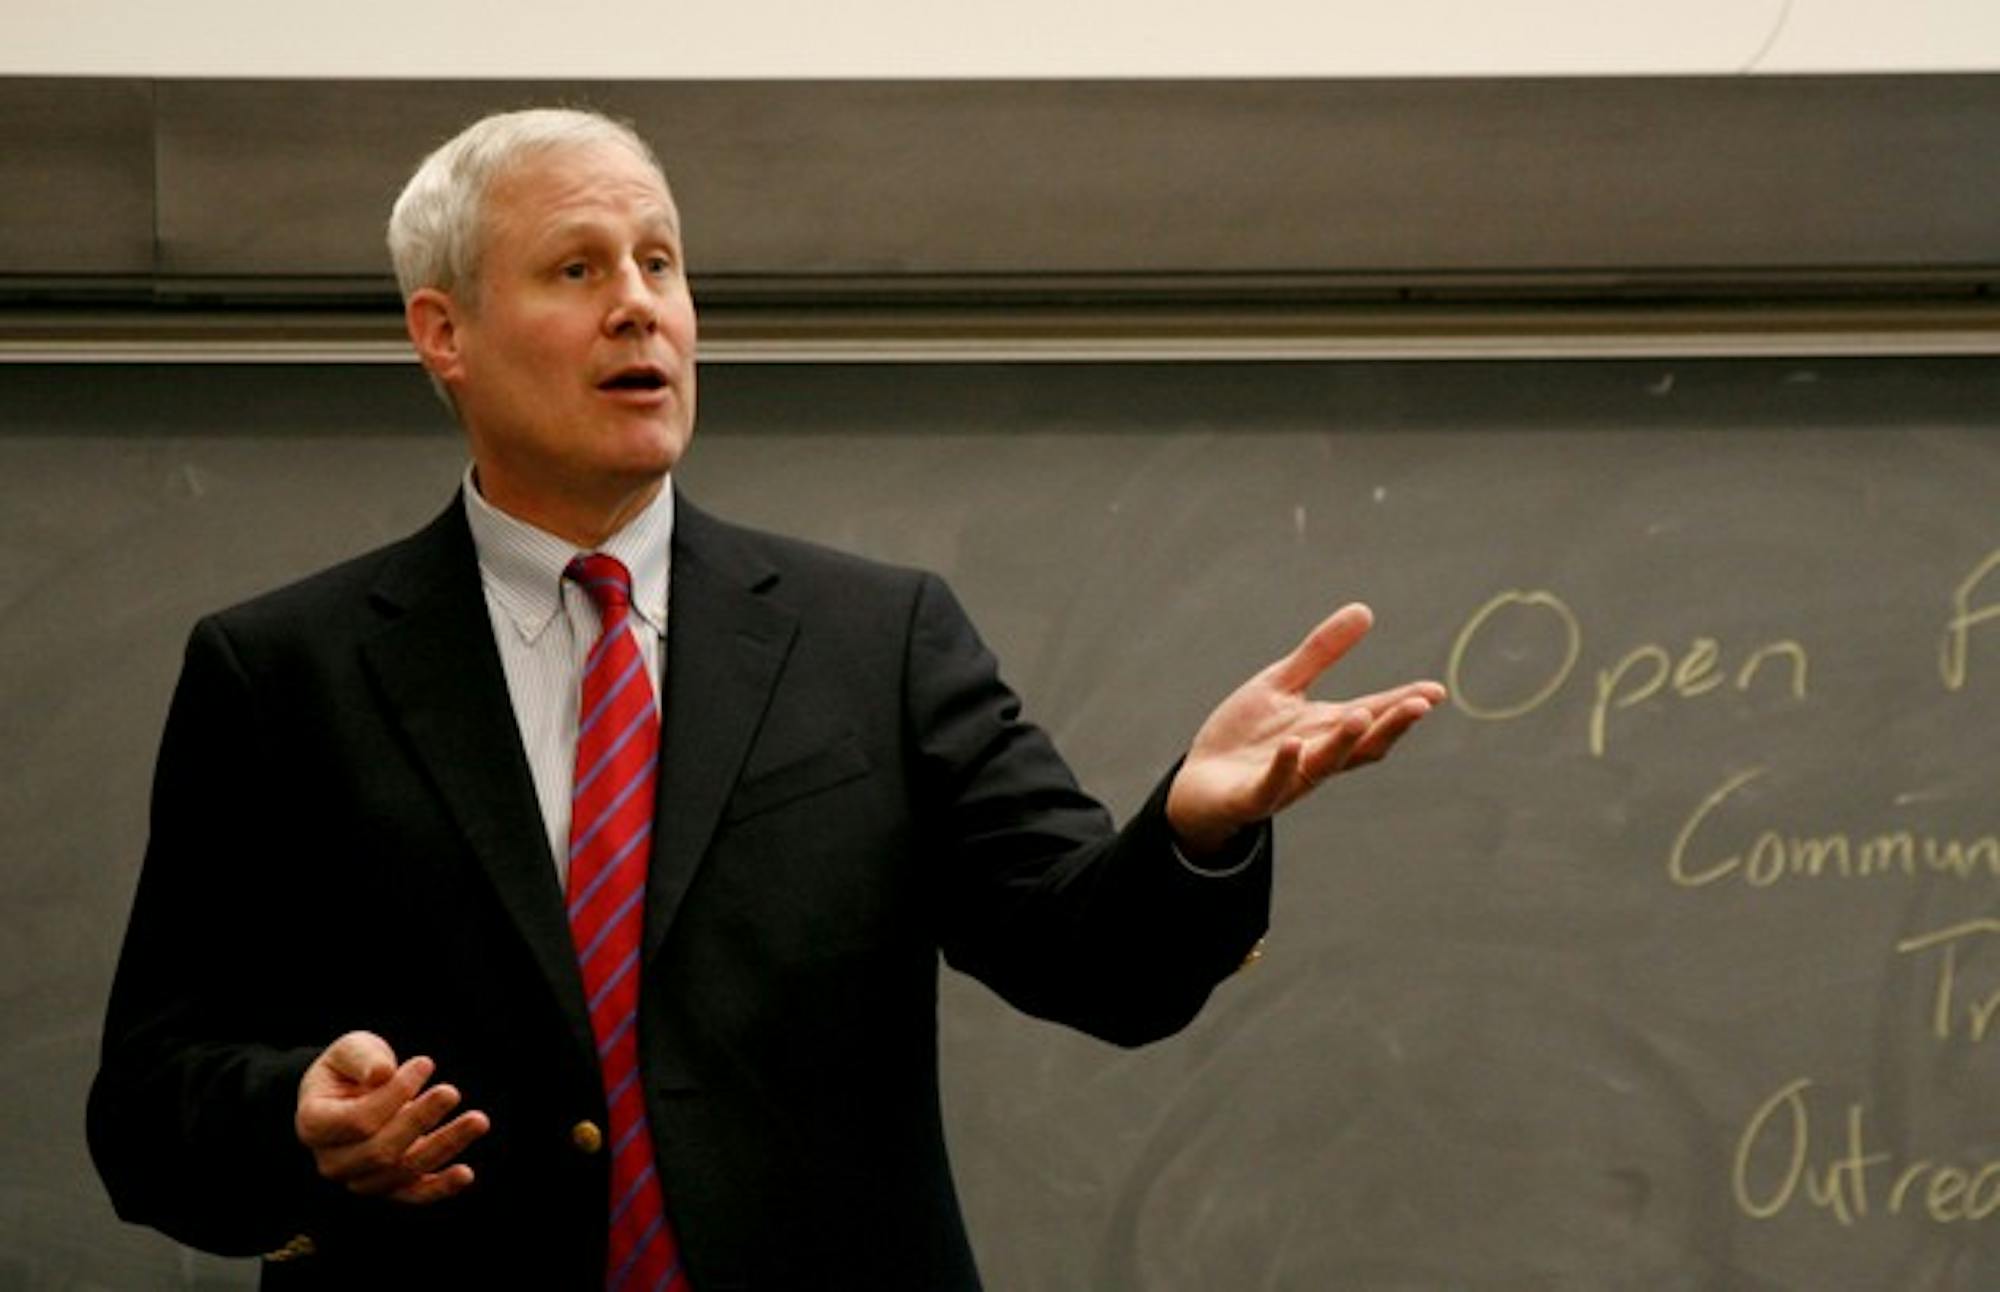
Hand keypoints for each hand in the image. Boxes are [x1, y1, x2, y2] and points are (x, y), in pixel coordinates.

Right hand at [294, 1031, 489, 1204]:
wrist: (349, 1094)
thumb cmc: (350, 1068)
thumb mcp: (350, 1049)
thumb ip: (363, 1057)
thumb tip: (381, 1073)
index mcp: (314, 1125)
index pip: (358, 1121)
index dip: (395, 1094)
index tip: (425, 1063)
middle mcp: (332, 1160)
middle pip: (382, 1151)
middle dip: (421, 1120)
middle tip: (452, 1091)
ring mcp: (359, 1178)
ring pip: (403, 1171)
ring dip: (444, 1146)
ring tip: (478, 1121)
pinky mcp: (388, 1186)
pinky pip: (413, 1195)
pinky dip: (440, 1188)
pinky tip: (465, 1173)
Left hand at [1165, 604, 1444, 856]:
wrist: (1199, 783)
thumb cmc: (1246, 736)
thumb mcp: (1282, 685)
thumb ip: (1322, 652)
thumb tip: (1365, 610)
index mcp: (1325, 729)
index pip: (1373, 716)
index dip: (1403, 705)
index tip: (1435, 691)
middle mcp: (1315, 756)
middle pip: (1361, 745)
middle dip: (1390, 726)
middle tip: (1419, 705)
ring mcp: (1287, 779)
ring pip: (1324, 765)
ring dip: (1344, 741)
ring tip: (1362, 714)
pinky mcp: (1252, 796)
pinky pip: (1272, 784)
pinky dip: (1285, 766)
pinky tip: (1293, 744)